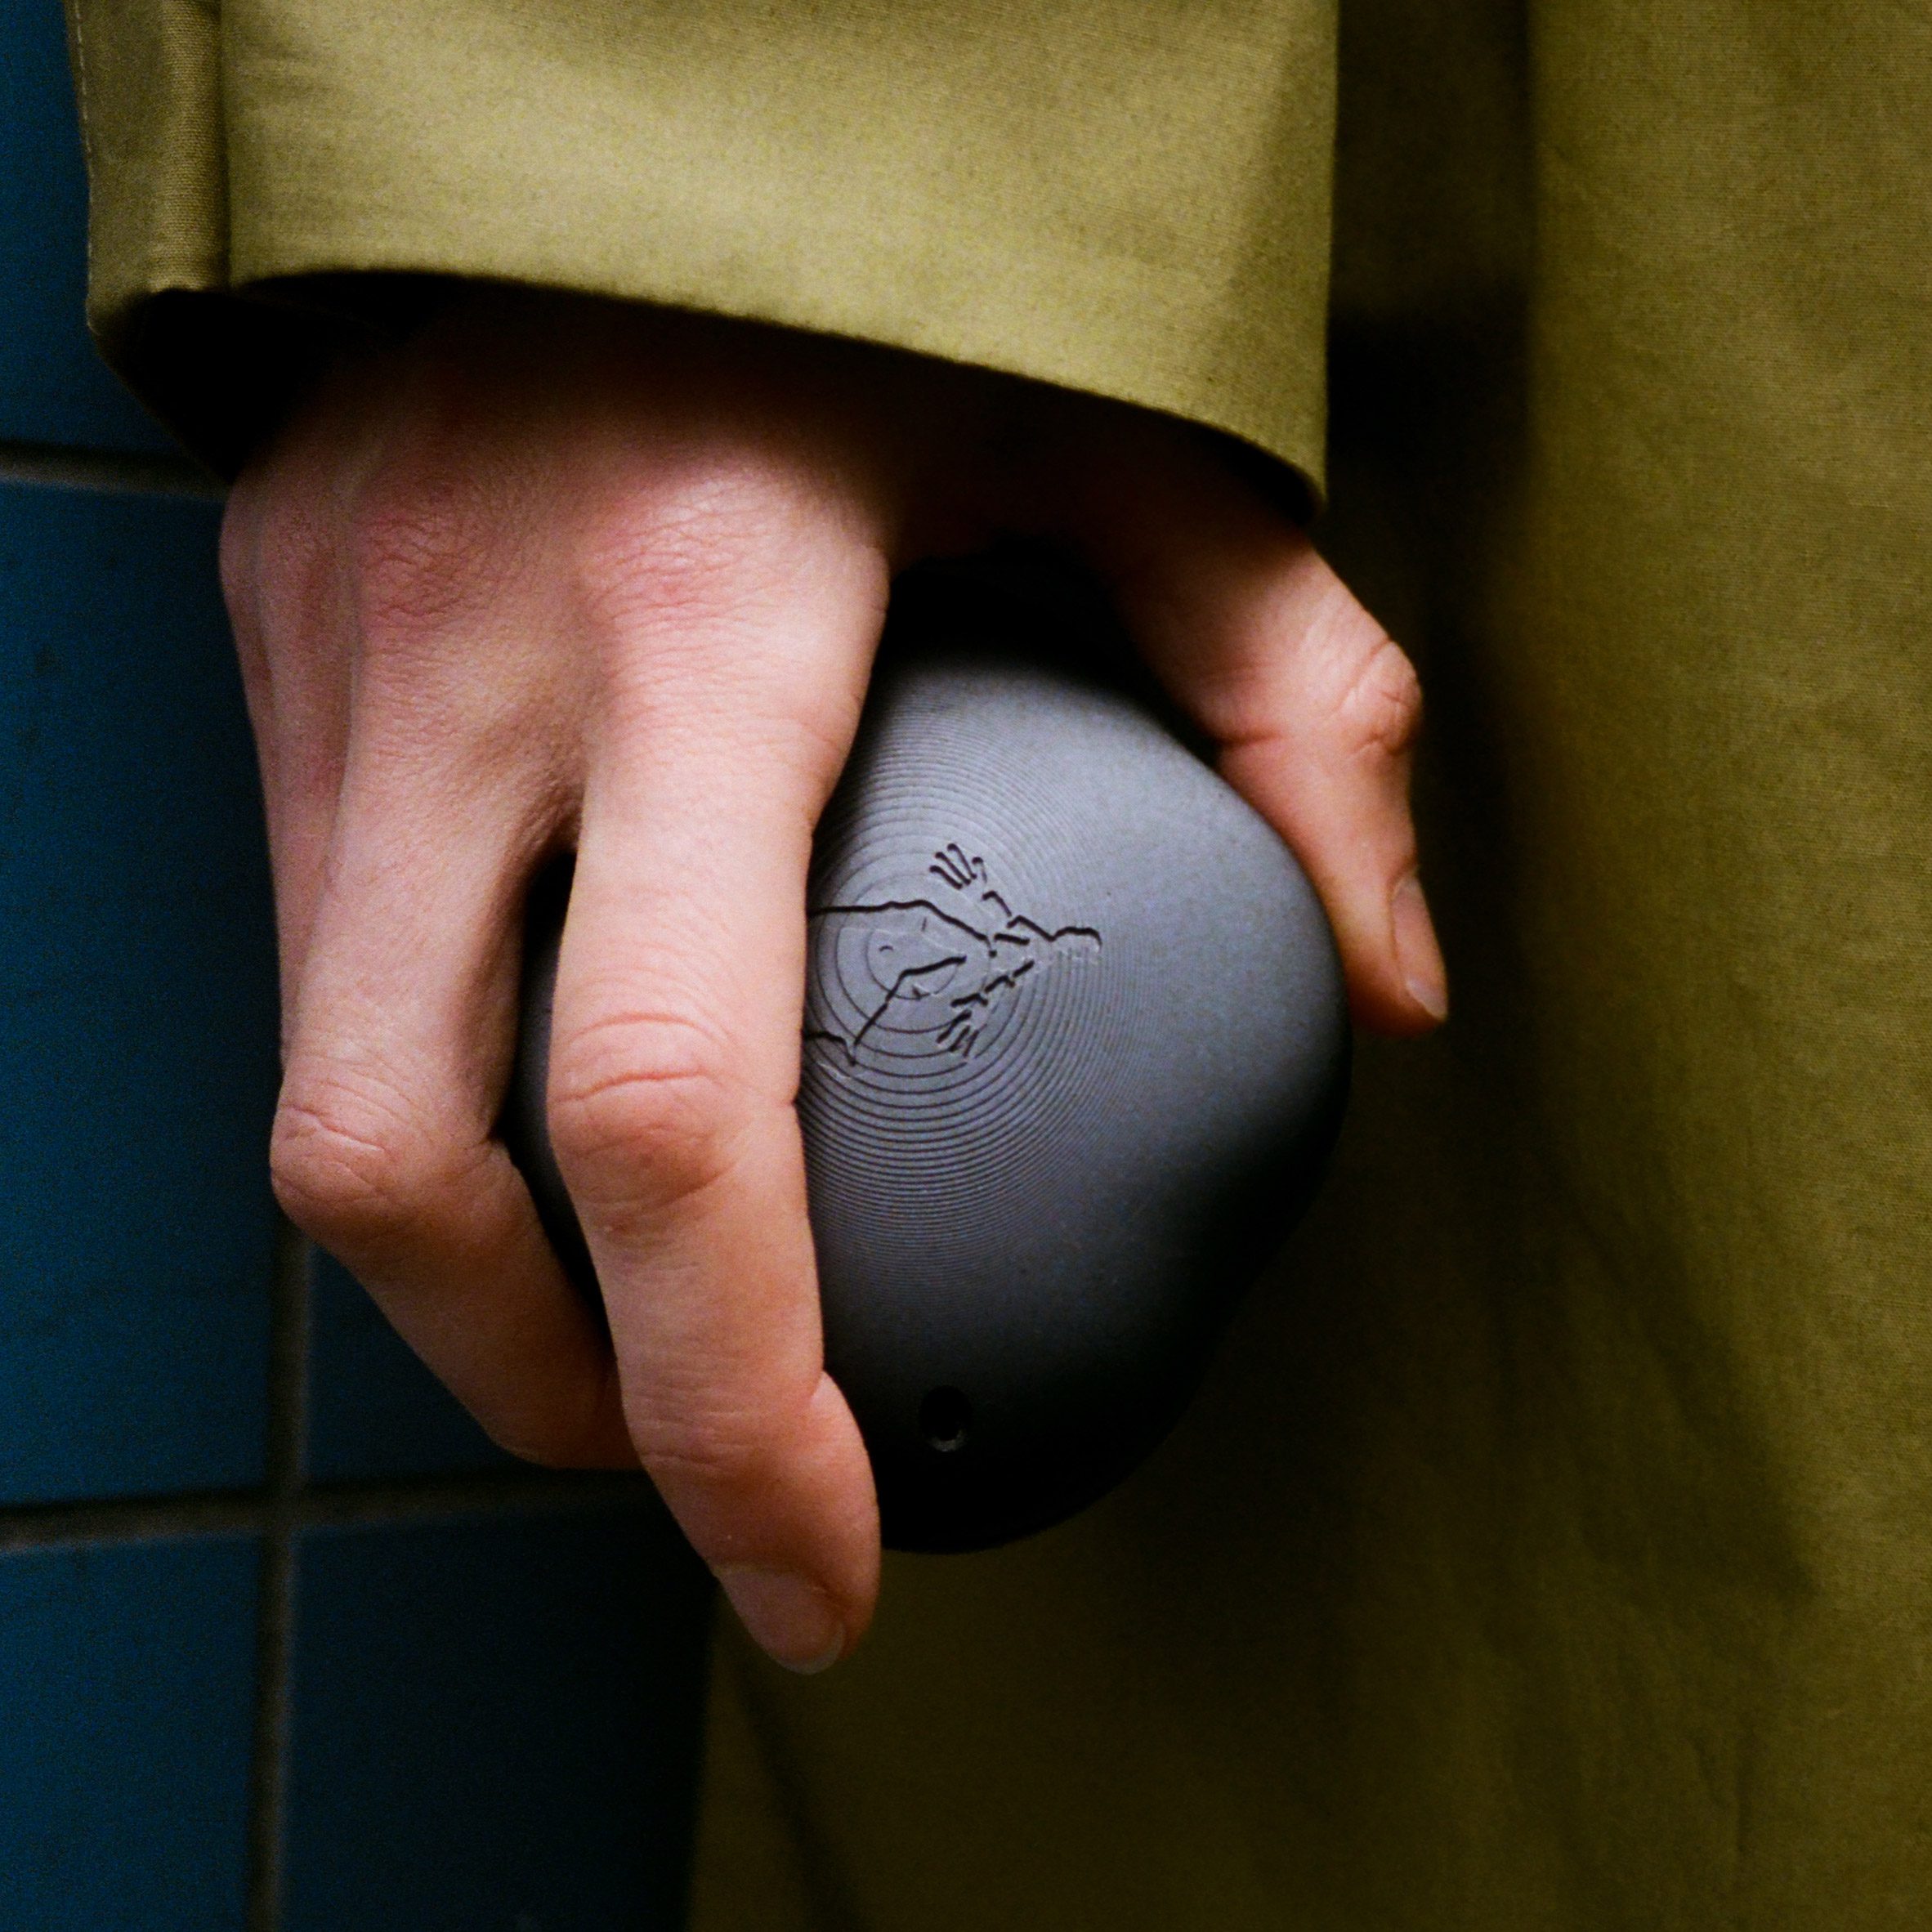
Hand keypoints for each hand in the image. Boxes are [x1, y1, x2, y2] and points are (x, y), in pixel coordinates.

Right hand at [221, 288, 1443, 1669]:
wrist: (596, 81)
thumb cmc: (888, 261)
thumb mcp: (1126, 438)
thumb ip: (1288, 697)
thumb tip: (1390, 985)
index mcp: (697, 621)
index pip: (674, 1109)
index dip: (735, 1405)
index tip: (825, 1571)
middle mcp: (467, 675)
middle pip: (397, 1174)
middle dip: (540, 1399)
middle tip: (698, 1475)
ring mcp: (329, 674)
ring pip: (317, 1102)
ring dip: (466, 1283)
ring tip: (621, 1341)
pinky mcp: (270, 661)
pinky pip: (313, 973)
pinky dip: (432, 1110)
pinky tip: (548, 1119)